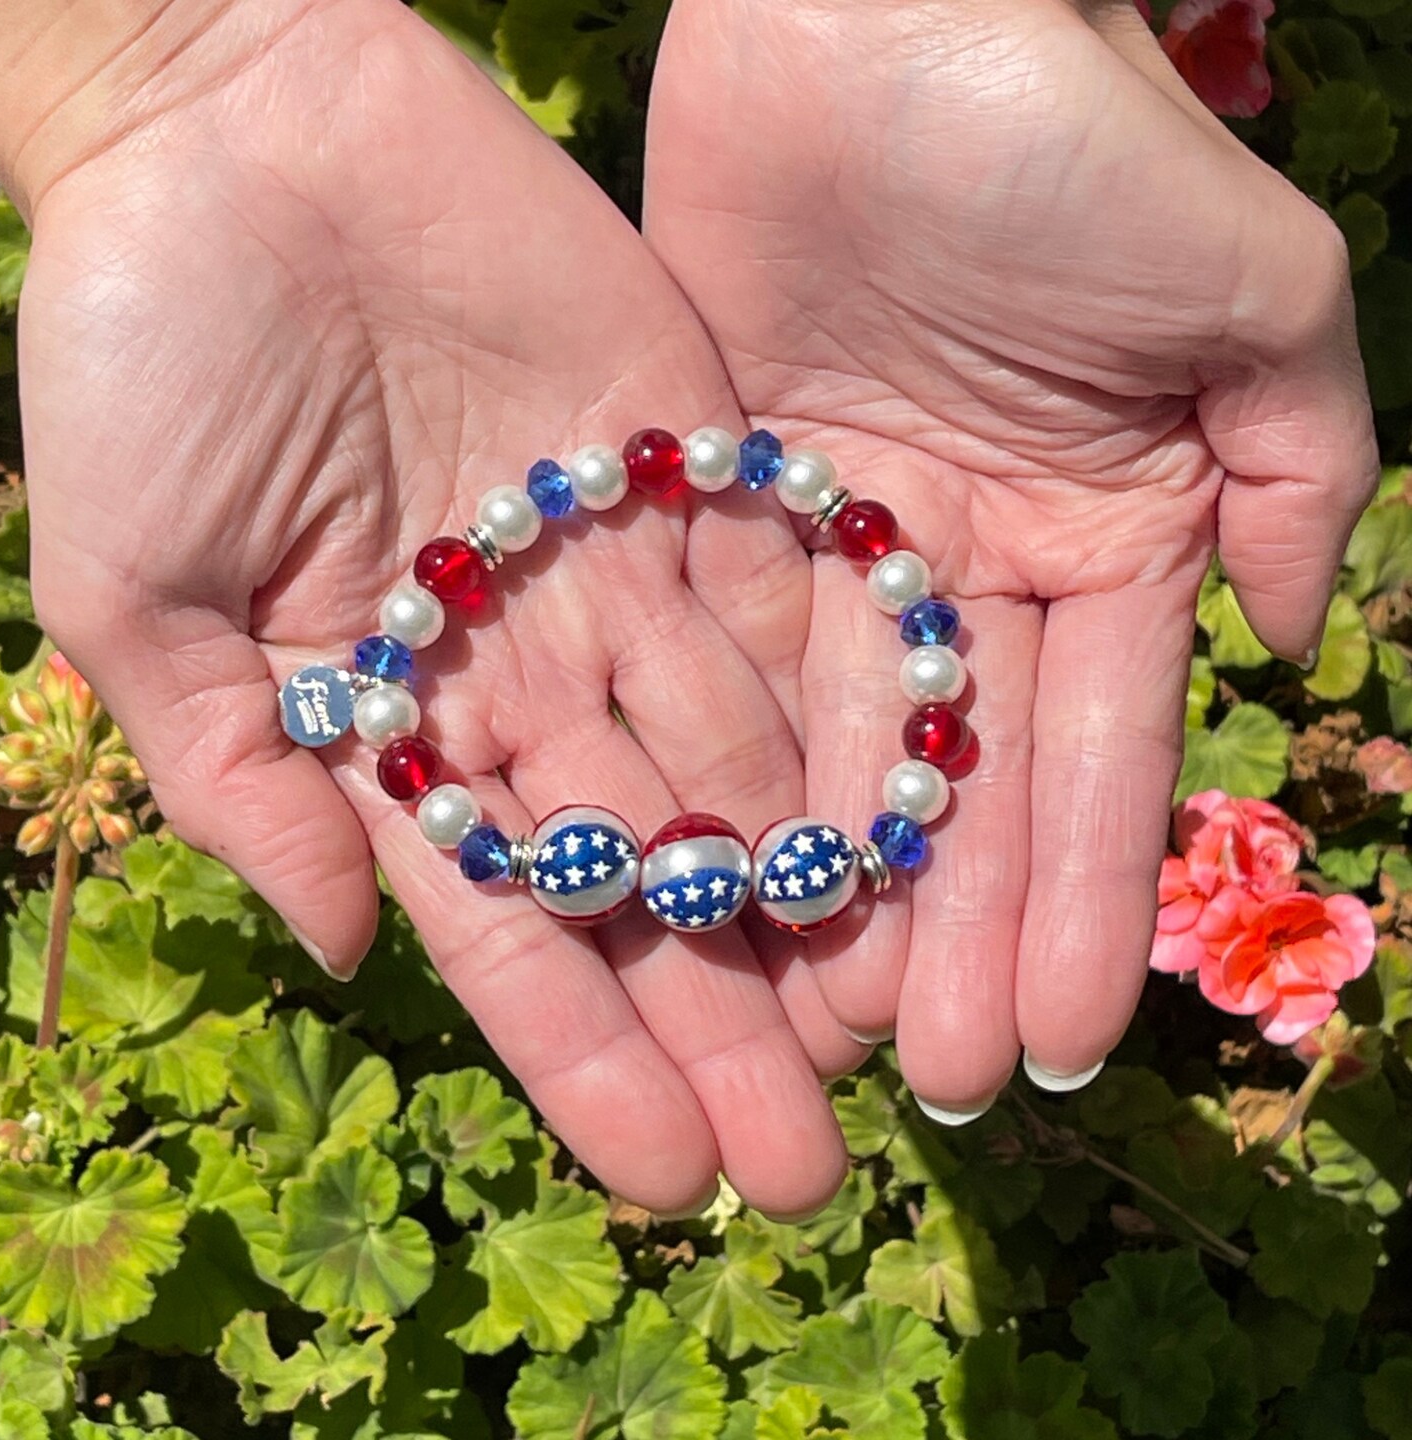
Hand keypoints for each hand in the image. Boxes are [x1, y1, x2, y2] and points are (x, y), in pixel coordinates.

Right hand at [0, 0, 851, 1214]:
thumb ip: (234, 776)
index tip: (671, 1180)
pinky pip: (779, 601)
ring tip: (881, 1022)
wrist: (235, 127)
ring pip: (732, 764)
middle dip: (719, 1020)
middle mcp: (523, 664)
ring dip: (804, 894)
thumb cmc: (140, 354)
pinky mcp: (690, 457)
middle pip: (643, 873)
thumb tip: (341, 957)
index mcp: (395, 718)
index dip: (586, 1056)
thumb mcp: (135, 591)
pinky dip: (837, 711)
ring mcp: (614, 567)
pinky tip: (907, 823)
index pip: (508, 921)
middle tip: (812, 1161)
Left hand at [646, 0, 1377, 1111]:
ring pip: (842, 747)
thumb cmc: (1080, 130)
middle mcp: (971, 559)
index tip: (1053, 1040)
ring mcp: (845, 537)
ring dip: (837, 889)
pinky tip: (722, 884)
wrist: (886, 2)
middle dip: (948, 933)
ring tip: (821, 1031)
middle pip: (959, 784)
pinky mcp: (727, 495)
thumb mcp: (1253, 298)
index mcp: (1101, 534)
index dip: (1074, 900)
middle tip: (921, 1082)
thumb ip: (1301, 476)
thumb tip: (1295, 649)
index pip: (1090, 755)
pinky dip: (735, 770)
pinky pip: (733, 655)